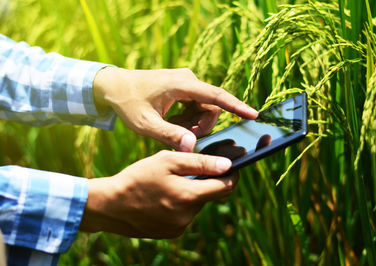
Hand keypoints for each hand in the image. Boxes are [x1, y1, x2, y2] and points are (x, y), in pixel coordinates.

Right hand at [79, 150, 237, 237]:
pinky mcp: (170, 233)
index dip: (232, 175)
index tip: (231, 166)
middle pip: (210, 196)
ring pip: (196, 205)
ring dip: (191, 193)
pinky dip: (180, 204)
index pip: (226, 187)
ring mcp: (179, 227)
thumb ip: (200, 162)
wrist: (110, 205)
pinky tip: (163, 197)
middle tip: (191, 170)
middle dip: (207, 182)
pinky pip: (184, 215)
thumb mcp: (167, 161)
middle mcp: (188, 216)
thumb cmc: (138, 178)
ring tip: (169, 183)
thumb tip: (227, 165)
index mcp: (189, 196)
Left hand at [93, 67, 257, 150]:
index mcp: (181, 84)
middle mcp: (188, 79)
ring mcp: (186, 82)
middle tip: (183, 139)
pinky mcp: (184, 88)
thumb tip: (192, 147)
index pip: (215, 96)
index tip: (254, 115)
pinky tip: (172, 123)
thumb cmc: (128, 103)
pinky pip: (196, 106)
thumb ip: (168, 135)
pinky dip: (189, 119)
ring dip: (194, 124)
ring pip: (204, 108)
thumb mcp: (145, 124)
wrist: (114, 86)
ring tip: (172, 130)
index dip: (236, 106)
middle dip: (202, 127)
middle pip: (210, 107)